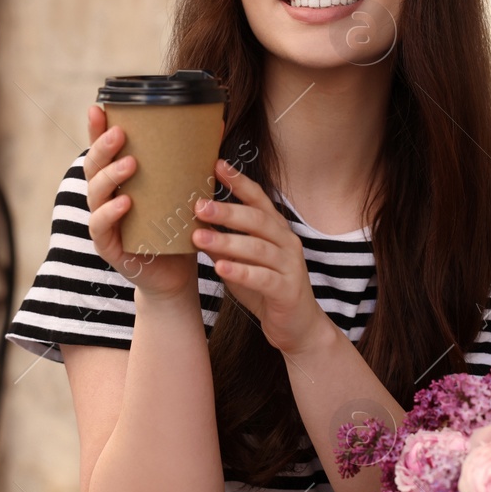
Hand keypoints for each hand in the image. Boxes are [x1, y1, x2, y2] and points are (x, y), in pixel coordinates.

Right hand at [82, 105, 197, 299]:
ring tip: (130, 164)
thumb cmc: (176, 230)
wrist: (177, 276)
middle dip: (102, 148)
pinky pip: (101, 227)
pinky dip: (110, 213)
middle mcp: (105, 199)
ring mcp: (104, 223)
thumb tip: (216, 126)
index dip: (96, 131)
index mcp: (118, 182)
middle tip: (120, 133)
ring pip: (95, 195)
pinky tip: (125, 202)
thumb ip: (191, 163)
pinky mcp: (109, 247)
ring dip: (110, 176)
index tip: (98, 107)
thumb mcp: (183, 192)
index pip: (103, 152)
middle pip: (93, 168)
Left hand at [191, 159, 333, 355]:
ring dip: (227, 241)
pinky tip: (220, 268)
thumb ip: (224, 245)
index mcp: (276, 230)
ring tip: (199, 237)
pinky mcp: (288, 291)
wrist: (297, 326)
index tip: (216, 165)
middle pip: (257, 220)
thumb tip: (194, 225)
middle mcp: (287, 242)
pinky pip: (263, 278)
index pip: (259, 199)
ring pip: (258, 248)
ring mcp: (290, 266)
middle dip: (227, 210)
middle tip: (198, 205)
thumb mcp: (242, 262)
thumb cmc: (266, 289)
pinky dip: (241, 272)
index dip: (239, 182)